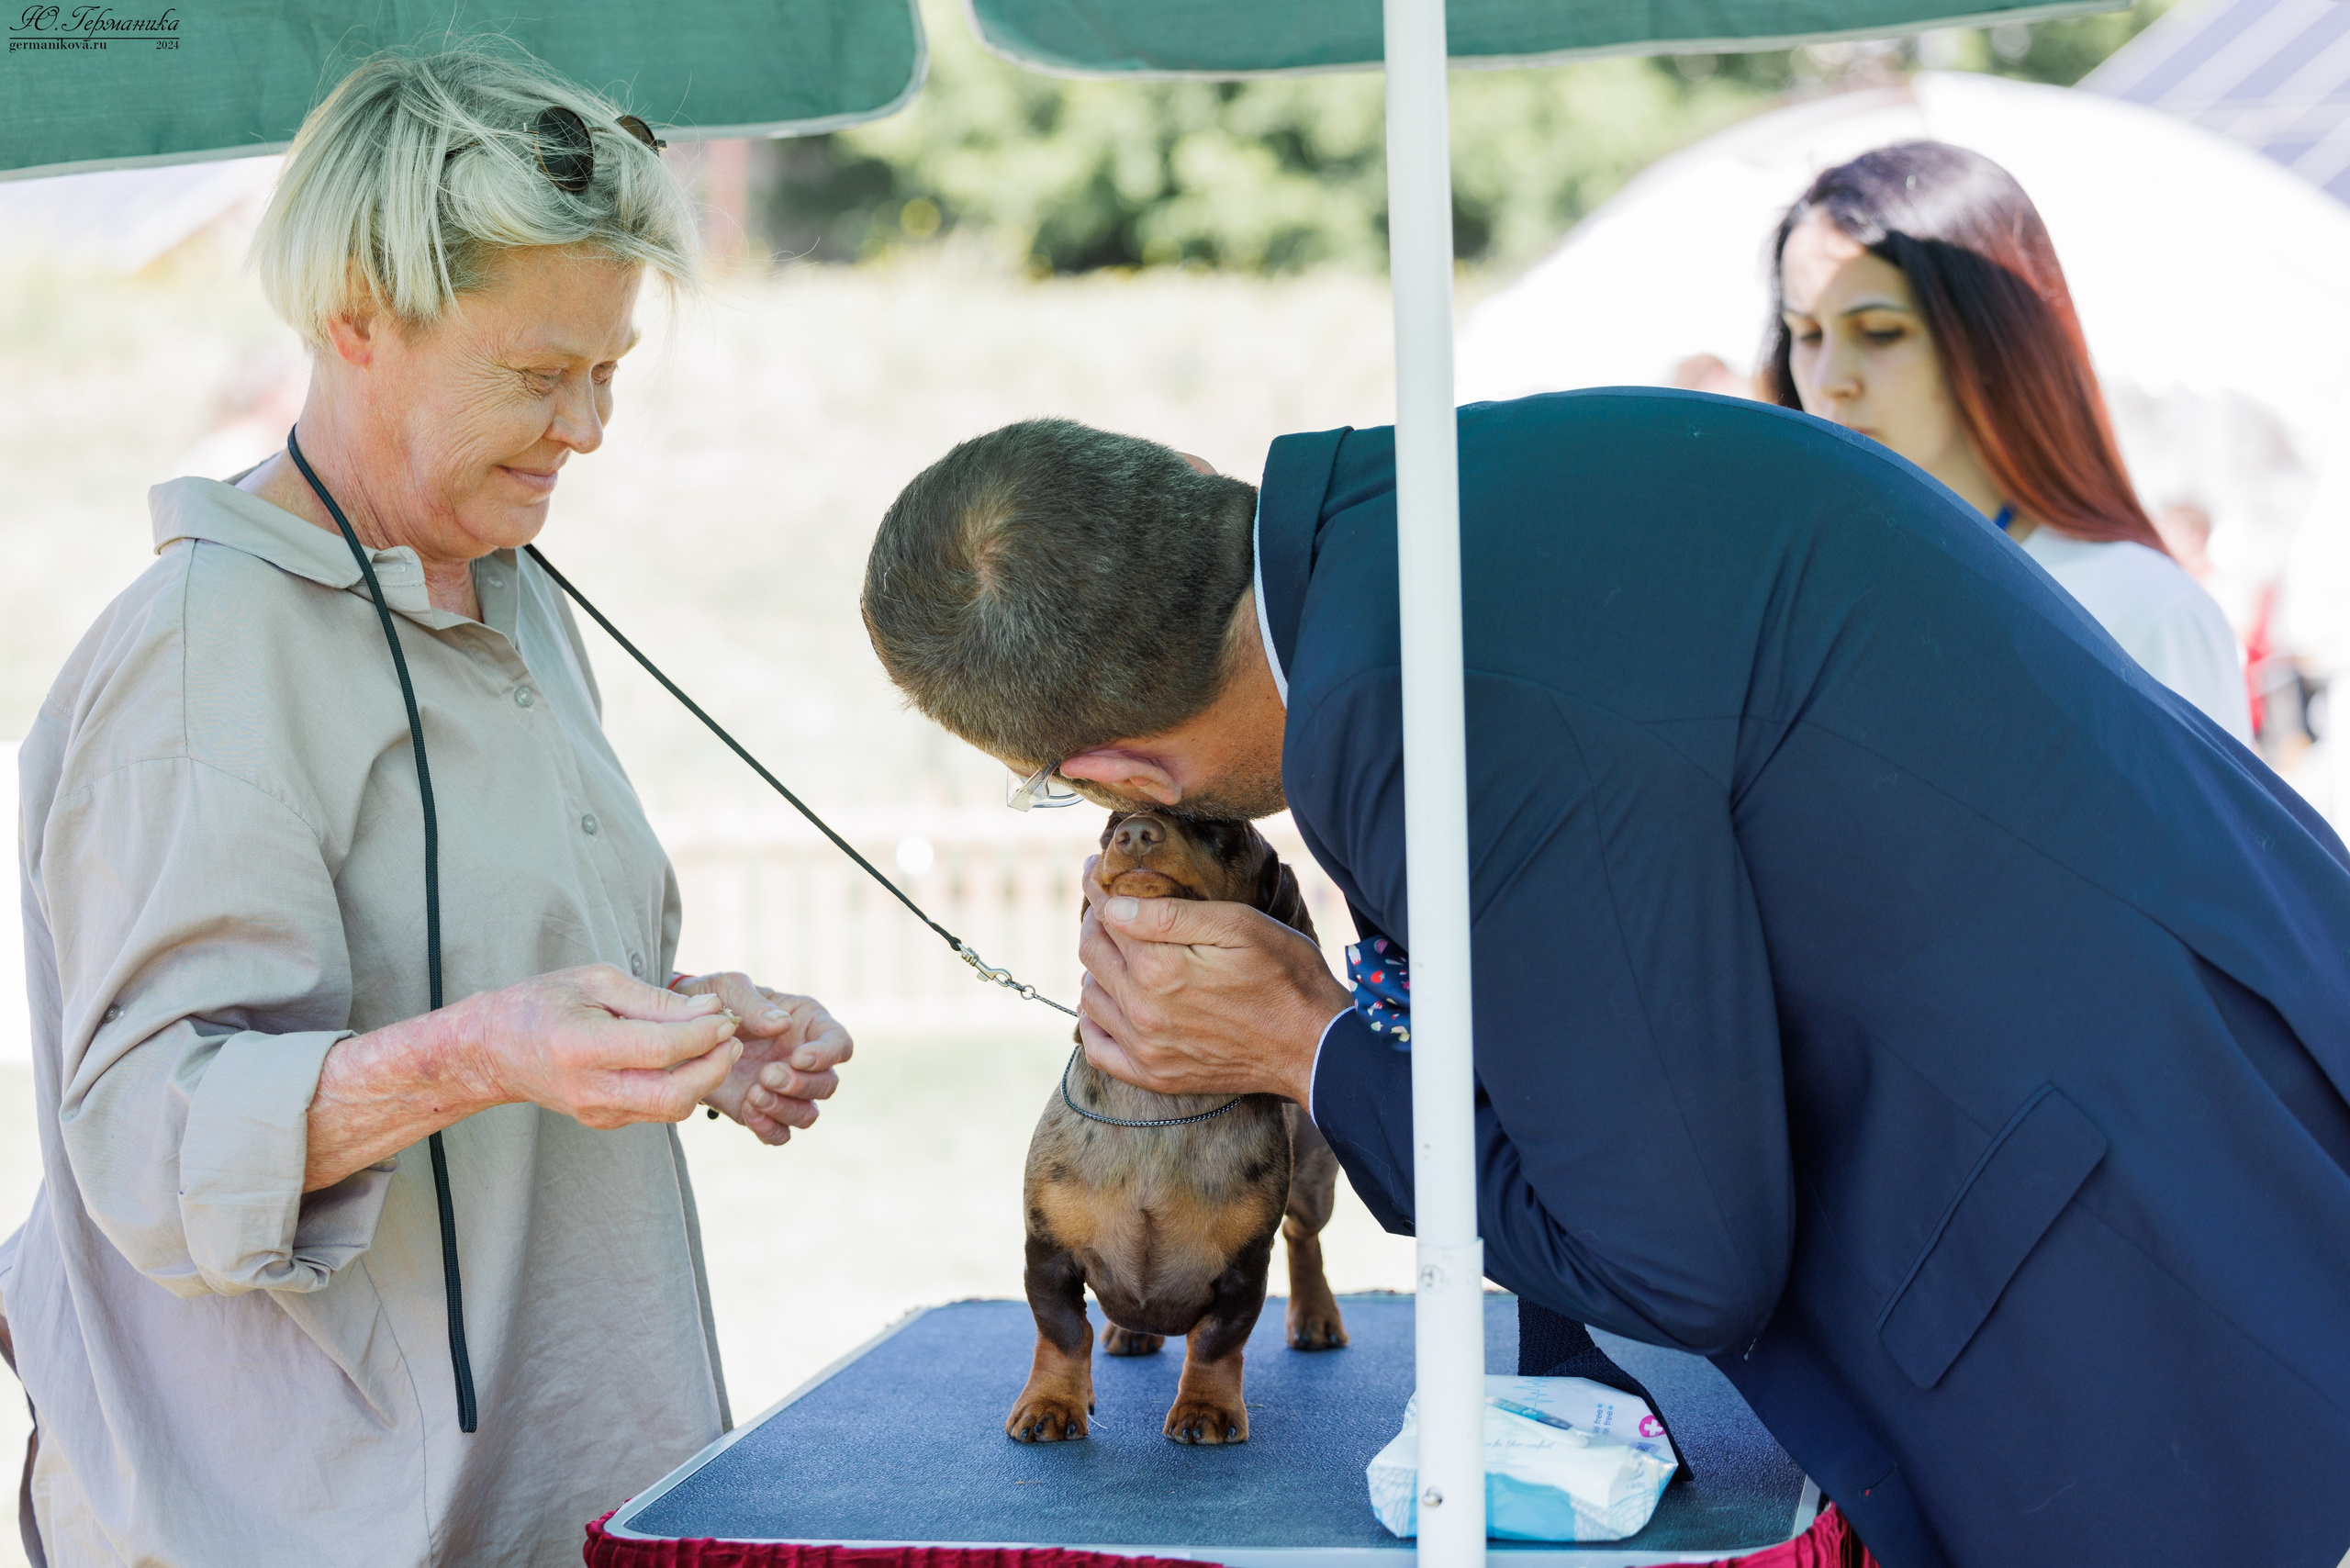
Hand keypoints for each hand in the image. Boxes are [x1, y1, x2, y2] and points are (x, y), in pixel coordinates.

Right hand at [459, 963, 743, 1128]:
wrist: (494, 1049)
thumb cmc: (544, 1003)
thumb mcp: (596, 980)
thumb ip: (656, 999)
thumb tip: (711, 1009)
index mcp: (582, 1047)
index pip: (662, 1049)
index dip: (705, 1033)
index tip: (726, 1015)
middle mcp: (590, 1089)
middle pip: (675, 1095)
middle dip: (715, 1067)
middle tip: (731, 1037)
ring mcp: (597, 1113)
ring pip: (672, 1109)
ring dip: (704, 1079)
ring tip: (714, 1045)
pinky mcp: (604, 1122)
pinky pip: (657, 1111)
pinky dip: (681, 1087)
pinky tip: (685, 1059)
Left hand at [673, 972, 852, 1144]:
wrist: (680, 1030)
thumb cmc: (712, 1000)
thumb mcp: (729, 988)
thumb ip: (754, 1003)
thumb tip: (782, 1024)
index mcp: (808, 1025)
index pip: (839, 1044)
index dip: (827, 1055)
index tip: (798, 1058)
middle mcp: (803, 1060)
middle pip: (827, 1085)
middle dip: (801, 1085)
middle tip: (766, 1075)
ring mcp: (784, 1090)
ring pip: (808, 1115)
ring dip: (786, 1109)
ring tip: (753, 1094)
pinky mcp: (762, 1111)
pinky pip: (780, 1134)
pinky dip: (769, 1129)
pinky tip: (748, 1109)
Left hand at [1076, 855, 1350, 1106]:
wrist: (1314, 1047)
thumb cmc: (1286, 977)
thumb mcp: (1240, 926)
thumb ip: (1172, 914)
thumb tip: (1113, 905)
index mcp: (1160, 966)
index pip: (1106, 915)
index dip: (1098, 886)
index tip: (1095, 867)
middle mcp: (1142, 1009)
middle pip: (1092, 952)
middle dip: (1096, 920)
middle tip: (1111, 906)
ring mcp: (1146, 1047)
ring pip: (1089, 996)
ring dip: (1096, 968)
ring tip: (1120, 952)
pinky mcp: (1154, 1075)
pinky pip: (1097, 1049)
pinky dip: (1095, 1022)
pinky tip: (1112, 1003)